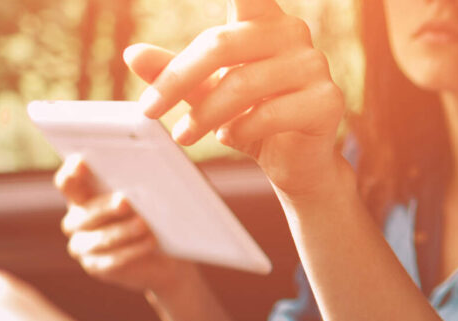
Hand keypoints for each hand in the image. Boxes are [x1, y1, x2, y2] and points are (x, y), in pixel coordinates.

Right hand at [55, 155, 194, 295]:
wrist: (165, 259)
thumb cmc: (156, 217)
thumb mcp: (150, 196)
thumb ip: (145, 177)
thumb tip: (157, 154)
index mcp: (83, 196)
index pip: (68, 182)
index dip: (72, 172)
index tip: (82, 162)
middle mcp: (76, 221)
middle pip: (84, 212)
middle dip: (105, 206)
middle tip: (125, 201)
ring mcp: (83, 246)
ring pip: (98, 238)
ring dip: (122, 231)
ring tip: (144, 224)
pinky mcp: (97, 267)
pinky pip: (112, 260)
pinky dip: (132, 251)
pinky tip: (149, 243)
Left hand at [128, 0, 347, 199]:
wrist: (295, 162)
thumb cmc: (251, 119)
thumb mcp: (205, 93)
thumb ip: (174, 73)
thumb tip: (131, 54)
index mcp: (263, 21)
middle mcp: (293, 33)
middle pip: (221, 45)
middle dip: (176, 80)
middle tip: (149, 110)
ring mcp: (314, 66)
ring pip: (242, 85)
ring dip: (204, 114)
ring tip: (186, 134)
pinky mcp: (326, 101)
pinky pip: (269, 113)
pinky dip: (240, 130)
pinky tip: (232, 136)